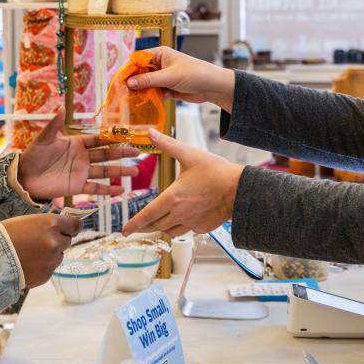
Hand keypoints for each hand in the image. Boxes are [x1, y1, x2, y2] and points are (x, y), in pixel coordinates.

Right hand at [1, 213, 80, 286]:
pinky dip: (43, 266)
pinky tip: (28, 264)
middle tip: (41, 242)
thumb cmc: (5, 235)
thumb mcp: (28, 221)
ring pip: (59, 255)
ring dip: (50, 254)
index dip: (72, 227)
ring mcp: (53, 259)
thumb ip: (47, 224)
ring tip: (31, 255)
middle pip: (67, 240)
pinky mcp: (47, 274)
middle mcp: (56, 241)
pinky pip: (50, 268)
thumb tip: (60, 227)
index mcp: (51, 224)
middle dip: (58, 241)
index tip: (71, 228)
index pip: (75, 225)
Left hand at [18, 109, 139, 200]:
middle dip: (122, 154)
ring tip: (135, 172)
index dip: (111, 139)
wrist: (24, 177)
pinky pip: (95, 188)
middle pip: (106, 155)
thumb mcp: (44, 138)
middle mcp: (82, 158)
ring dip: (120, 172)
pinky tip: (120, 190)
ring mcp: (81, 173)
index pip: (98, 140)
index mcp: (76, 144)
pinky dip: (108, 190)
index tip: (126, 137)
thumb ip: (55, 124)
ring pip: (105, 172)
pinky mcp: (77, 187)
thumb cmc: (34, 155)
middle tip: (137, 152)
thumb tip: (63, 107)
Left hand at [121, 129, 243, 236]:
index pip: (146, 216)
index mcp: (172, 198)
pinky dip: (178, 227)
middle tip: (135, 228)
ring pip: (169, 231)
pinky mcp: (202, 228)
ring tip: (156, 223)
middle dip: (143, 227)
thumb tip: (151, 133)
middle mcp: (179, 214)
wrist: (240, 190)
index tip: (124, 230)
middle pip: (155, 226)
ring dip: (160, 227)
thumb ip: (168, 144)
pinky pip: (185, 231)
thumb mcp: (189, 154)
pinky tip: (180, 219)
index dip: (133, 224)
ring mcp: (191, 223)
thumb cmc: (217, 172)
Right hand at [126, 47, 235, 111]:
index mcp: (160, 54)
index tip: (119, 80)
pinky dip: (149, 99)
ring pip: (147, 85)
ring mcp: (163, 77)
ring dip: (140, 92)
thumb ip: (149, 80)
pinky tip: (142, 106)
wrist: (213, 86)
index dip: (128, 69)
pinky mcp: (168, 89)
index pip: (138, 59)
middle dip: (132, 83)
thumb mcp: (170, 76)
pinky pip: (154, 93)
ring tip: (129, 102)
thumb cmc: (195, 73)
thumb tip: (130, 82)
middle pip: (140, 73)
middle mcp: (160, 64)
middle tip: (121, 93)